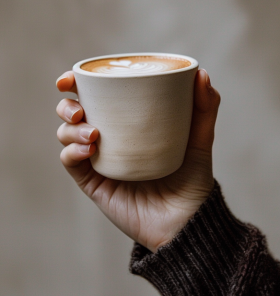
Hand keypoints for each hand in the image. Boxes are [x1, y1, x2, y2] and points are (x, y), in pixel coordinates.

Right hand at [56, 69, 219, 252]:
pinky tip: (88, 150)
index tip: (72, 77)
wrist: (187, 223)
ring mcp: (98, 161)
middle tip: (79, 109)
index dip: (77, 83)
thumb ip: (204, 108)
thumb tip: (201, 72)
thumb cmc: (193, 180)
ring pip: (66, 135)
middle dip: (66, 105)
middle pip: (73, 112)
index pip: (96, 96)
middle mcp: (108, 138)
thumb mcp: (200, 140)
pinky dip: (71, 152)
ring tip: (93, 134)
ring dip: (70, 129)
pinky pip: (70, 162)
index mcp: (126, 122)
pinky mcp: (93, 183)